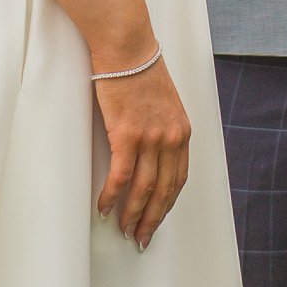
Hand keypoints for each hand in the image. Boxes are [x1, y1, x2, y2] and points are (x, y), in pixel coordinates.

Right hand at [94, 52, 190, 247]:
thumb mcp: (163, 103)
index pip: (179, 179)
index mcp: (182, 131)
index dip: (168, 204)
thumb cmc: (140, 71)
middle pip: (164, 190)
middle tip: (141, 238)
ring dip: (133, 214)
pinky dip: (112, 196)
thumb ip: (162, 129)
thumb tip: (151, 154)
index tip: (158, 220)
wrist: (127, 48)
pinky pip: (120, 176)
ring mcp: (150, 137)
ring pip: (143, 188)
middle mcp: (171, 138)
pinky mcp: (127, 134)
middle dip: (152, 218)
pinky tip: (105, 208)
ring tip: (124, 230)